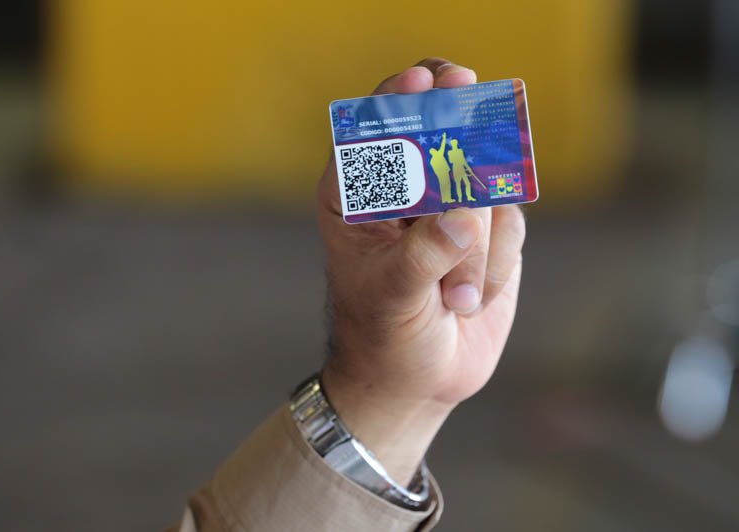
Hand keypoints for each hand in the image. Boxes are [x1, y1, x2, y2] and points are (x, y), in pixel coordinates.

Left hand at [317, 59, 525, 484]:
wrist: (416, 379)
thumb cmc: (383, 335)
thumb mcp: (391, 297)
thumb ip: (424, 254)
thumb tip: (465, 216)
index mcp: (358, 192)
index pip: (378, 127)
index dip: (403, 98)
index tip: (426, 81)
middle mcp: (407, 191)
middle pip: (445, 133)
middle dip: (462, 145)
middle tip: (472, 137)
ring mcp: (452, 206)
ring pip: (488, 185)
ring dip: (478, 249)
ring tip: (450, 298)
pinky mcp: (490, 230)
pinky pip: (512, 222)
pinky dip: (496, 263)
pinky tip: (468, 299)